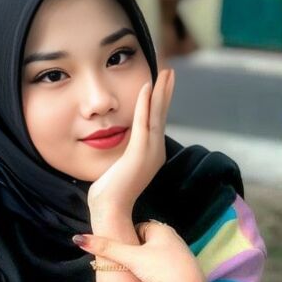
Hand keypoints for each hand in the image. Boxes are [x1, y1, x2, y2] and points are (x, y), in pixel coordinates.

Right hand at [74, 220, 206, 281]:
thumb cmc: (158, 270)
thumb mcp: (129, 258)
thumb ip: (106, 248)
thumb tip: (78, 238)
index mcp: (162, 230)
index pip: (140, 229)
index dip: (130, 241)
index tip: (126, 255)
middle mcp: (176, 239)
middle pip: (151, 243)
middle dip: (141, 253)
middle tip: (133, 269)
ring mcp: (185, 255)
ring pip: (161, 257)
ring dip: (153, 265)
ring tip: (145, 279)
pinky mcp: (192, 272)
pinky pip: (172, 269)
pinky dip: (165, 275)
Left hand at [87, 69, 174, 218]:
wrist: (111, 210)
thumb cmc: (111, 192)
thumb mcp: (120, 166)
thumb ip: (124, 154)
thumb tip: (119, 144)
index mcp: (152, 153)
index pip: (157, 121)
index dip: (160, 101)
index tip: (162, 84)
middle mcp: (155, 151)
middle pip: (162, 114)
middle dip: (166, 91)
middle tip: (170, 71)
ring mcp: (149, 152)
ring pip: (157, 115)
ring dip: (160, 92)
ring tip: (165, 73)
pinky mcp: (139, 153)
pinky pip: (144, 123)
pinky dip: (145, 104)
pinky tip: (146, 88)